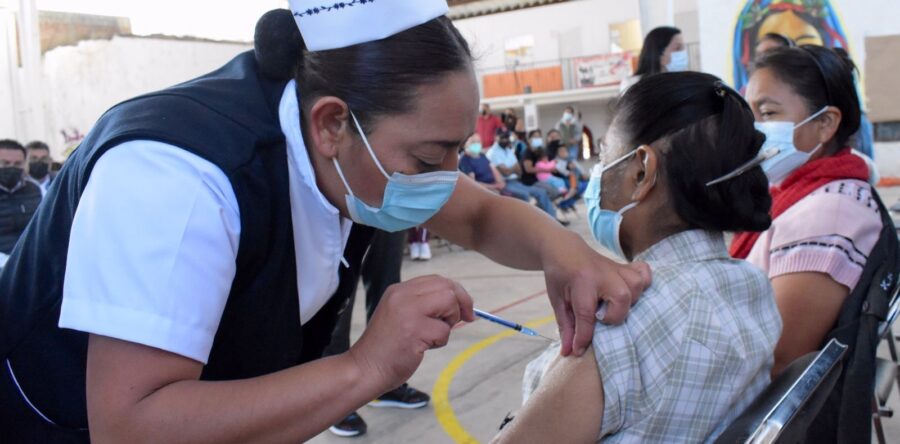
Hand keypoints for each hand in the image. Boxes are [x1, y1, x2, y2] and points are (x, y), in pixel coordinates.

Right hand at [348, 275, 474, 391]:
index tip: (464, 309)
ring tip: (432, 336)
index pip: (437, 279)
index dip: (456, 292)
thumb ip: (422, 305)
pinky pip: (444, 331)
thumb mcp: (400, 315)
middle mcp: (402, 295)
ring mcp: (407, 311)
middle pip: (447, 286)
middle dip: (461, 303)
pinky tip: (422, 348)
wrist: (364, 369)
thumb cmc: (386, 347)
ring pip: (449, 302)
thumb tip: (458, 303)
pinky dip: (440, 342)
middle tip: (465, 319)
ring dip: (449, 322)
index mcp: (398, 290)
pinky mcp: (414, 330)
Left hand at [542, 233, 650, 356]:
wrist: (564, 249)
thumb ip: (566, 326)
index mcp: (581, 282)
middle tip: (600, 317)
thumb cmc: (559, 276)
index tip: (579, 350)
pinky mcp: (624, 266)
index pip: (586, 316)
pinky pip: (644, 272)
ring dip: (629, 301)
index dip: (583, 337)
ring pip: (636, 286)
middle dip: (613, 316)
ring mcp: (616, 268)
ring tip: (614, 306)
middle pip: (621, 298)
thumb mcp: (557, 301)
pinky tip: (632, 293)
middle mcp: (602, 274)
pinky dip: (643, 282)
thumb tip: (570, 352)